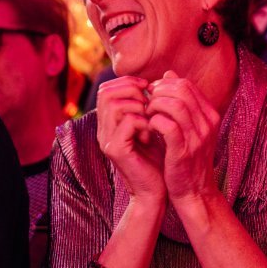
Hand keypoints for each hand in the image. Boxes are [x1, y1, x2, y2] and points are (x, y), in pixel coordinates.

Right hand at [96, 76, 165, 201]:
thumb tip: (163, 76)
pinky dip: (144, 122)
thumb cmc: (158, 160)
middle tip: (150, 103)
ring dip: (139, 107)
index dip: (128, 83)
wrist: (157, 192)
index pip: (107, 89)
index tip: (149, 89)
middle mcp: (103, 130)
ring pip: (115, 104)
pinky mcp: (115, 150)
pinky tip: (152, 134)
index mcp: (109, 123)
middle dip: (132, 91)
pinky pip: (127, 121)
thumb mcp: (155, 126)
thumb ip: (153, 103)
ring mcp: (106, 140)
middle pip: (106, 92)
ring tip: (152, 120)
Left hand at [146, 72, 220, 202]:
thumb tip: (168, 74)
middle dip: (159, 92)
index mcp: (210, 115)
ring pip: (174, 105)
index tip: (153, 95)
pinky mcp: (183, 151)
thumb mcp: (189, 126)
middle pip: (181, 90)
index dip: (165, 85)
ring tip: (147, 114)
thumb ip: (181, 101)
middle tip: (147, 102)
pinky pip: (167, 125)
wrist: (194, 192)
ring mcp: (197, 137)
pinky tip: (149, 127)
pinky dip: (154, 121)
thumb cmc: (186, 158)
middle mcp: (207, 124)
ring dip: (155, 105)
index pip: (187, 85)